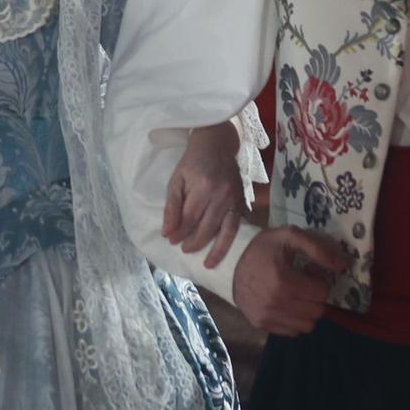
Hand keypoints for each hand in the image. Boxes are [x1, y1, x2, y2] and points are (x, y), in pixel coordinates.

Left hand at [162, 121, 247, 265]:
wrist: (217, 145)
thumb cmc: (192, 162)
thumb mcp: (176, 180)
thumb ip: (172, 206)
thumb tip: (167, 232)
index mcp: (202, 188)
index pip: (189, 218)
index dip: (179, 232)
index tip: (171, 241)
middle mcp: (221, 195)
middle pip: (207, 227)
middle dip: (194, 242)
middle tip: (184, 250)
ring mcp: (234, 199)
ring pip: (226, 230)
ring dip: (217, 250)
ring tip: (208, 264)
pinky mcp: (242, 201)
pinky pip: (238, 225)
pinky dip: (232, 239)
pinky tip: (226, 250)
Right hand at [230, 227, 350, 335]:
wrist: (228, 263)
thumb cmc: (261, 248)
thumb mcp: (288, 237)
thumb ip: (318, 248)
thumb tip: (343, 266)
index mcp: (284, 280)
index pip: (322, 292)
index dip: (320, 281)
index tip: (309, 272)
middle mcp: (276, 303)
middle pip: (317, 311)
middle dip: (316, 297)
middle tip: (305, 284)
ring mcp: (268, 316)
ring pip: (308, 325)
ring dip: (308, 311)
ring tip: (297, 296)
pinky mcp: (262, 324)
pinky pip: (293, 332)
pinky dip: (295, 320)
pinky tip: (287, 304)